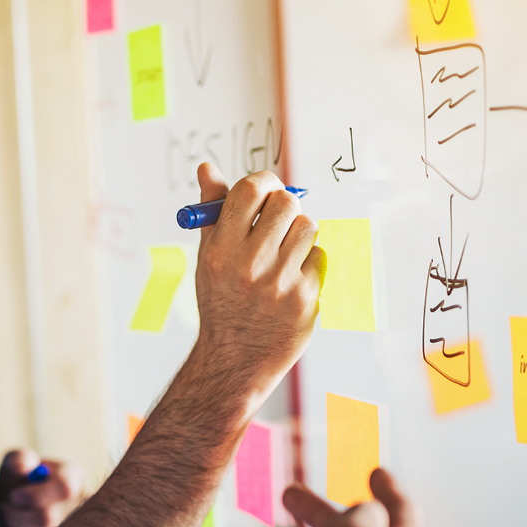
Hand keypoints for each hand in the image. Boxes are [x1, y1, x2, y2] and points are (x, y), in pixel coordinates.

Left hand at [0, 449, 84, 526]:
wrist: (10, 502)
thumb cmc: (17, 476)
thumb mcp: (17, 460)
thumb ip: (20, 459)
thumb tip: (22, 468)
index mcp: (72, 478)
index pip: (65, 488)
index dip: (36, 495)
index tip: (13, 496)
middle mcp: (76, 508)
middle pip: (47, 519)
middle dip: (16, 516)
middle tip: (1, 508)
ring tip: (5, 516)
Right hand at [189, 163, 324, 399]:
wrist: (235, 358)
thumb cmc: (221, 301)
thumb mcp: (207, 256)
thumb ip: (212, 211)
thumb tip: (207, 168)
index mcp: (221, 249)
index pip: (250, 190)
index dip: (264, 182)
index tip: (266, 190)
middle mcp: (250, 264)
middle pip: (286, 203)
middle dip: (285, 206)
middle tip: (278, 220)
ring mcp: (281, 282)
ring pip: (309, 227)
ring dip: (299, 234)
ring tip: (283, 254)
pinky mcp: (306, 298)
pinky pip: (319, 257)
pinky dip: (308, 263)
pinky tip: (290, 280)